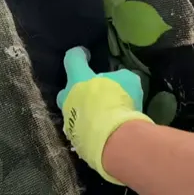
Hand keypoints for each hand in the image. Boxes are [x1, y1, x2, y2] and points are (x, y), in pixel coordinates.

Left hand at [56, 47, 152, 184]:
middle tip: (89, 90)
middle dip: (75, 89)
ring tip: (99, 114)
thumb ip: (122, 77)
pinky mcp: (75, 140)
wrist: (113, 138)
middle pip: (65, 90)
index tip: (84, 54)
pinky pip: (80, 130)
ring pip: (72, 112)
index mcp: (77, 79)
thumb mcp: (128, 80)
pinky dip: (89, 128)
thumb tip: (122, 79)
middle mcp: (67, 98)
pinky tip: (102, 131)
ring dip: (83, 111)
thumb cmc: (117, 100)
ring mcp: (69, 120)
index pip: (72, 59)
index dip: (78, 54)